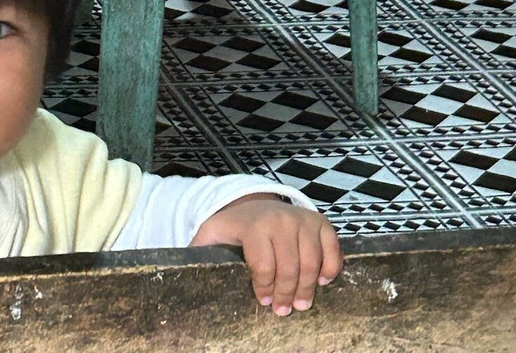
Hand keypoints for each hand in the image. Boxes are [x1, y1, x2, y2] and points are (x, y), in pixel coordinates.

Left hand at [190, 193, 342, 315]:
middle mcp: (280, 219)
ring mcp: (302, 219)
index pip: (263, 264)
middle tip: (283, 311)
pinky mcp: (320, 222)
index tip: (262, 301)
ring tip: (300, 304)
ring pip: (311, 262)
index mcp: (253, 225)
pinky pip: (332, 249)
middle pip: (289, 267)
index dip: (263, 287)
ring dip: (307, 288)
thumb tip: (182, 272)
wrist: (254, 204)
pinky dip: (330, 268)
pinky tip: (321, 281)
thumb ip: (199, 251)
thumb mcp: (211, 235)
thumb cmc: (233, 227)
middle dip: (286, 294)